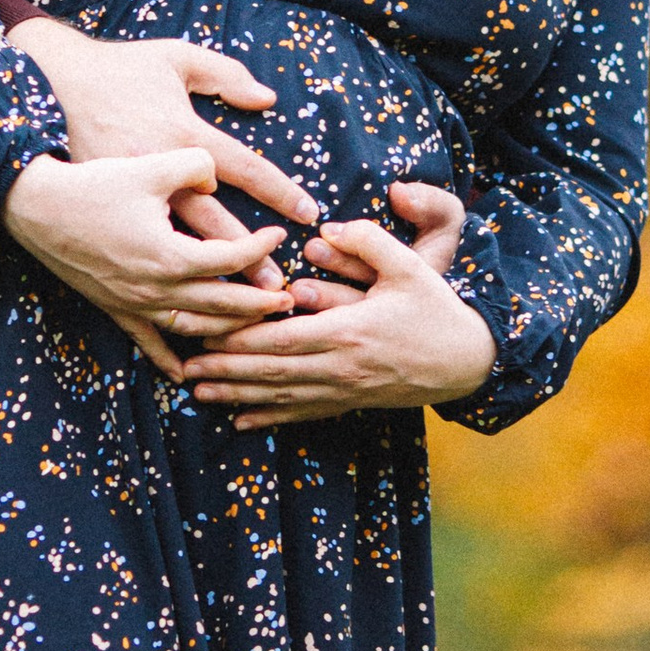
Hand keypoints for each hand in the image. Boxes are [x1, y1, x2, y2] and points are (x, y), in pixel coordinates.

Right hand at [7, 17, 320, 376]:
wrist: (35, 206)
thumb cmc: (94, 181)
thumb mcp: (150, 163)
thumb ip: (195, 166)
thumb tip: (217, 176)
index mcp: (171, 253)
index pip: (232, 258)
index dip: (260, 248)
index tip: (279, 235)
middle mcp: (156, 287)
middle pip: (222, 304)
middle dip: (260, 304)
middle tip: (289, 299)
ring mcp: (134, 303)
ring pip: (193, 328)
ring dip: (228, 330)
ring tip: (254, 326)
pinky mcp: (114, 308)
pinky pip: (147, 342)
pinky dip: (170, 359)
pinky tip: (186, 373)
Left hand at [187, 193, 496, 427]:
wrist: (467, 360)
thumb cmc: (436, 309)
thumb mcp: (410, 266)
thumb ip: (368, 242)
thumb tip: (326, 229)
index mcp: (348, 330)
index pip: (281, 337)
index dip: (239, 338)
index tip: (203, 332)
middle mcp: (340, 366)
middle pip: (270, 370)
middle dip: (224, 369)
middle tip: (181, 366)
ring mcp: (344, 389)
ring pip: (280, 395)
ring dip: (237, 395)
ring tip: (197, 393)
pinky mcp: (351, 402)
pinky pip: (304, 413)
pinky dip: (270, 417)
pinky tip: (242, 422)